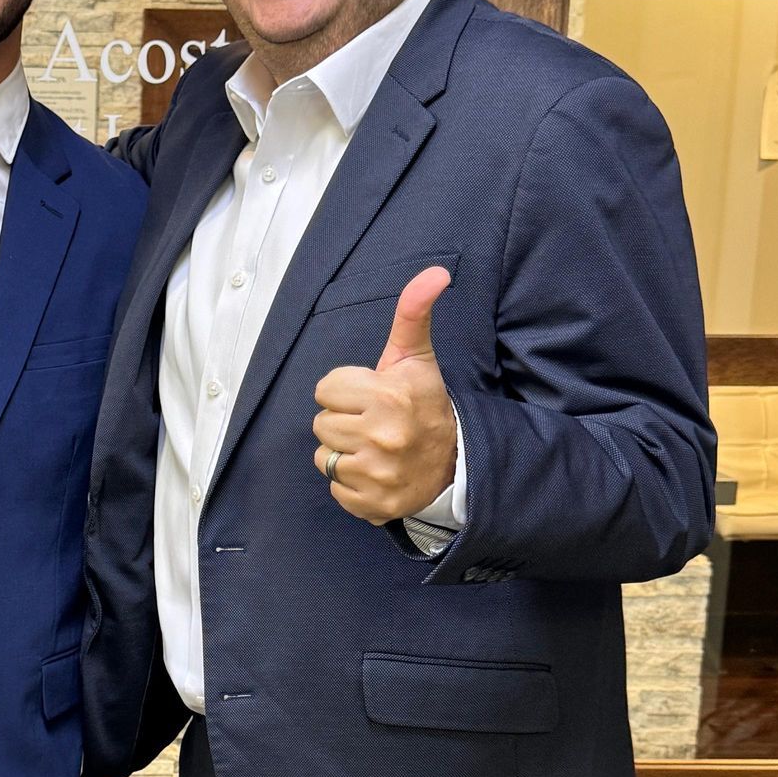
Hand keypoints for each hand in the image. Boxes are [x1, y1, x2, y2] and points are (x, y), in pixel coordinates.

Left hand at [312, 266, 456, 524]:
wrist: (456, 463)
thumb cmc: (425, 403)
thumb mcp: (416, 357)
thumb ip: (414, 312)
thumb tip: (436, 272)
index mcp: (387, 395)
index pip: (325, 389)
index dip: (345, 391)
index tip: (372, 396)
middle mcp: (382, 436)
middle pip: (321, 423)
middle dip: (343, 421)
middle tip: (374, 422)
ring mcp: (378, 474)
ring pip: (324, 456)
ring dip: (344, 452)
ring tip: (374, 447)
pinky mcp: (374, 504)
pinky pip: (335, 489)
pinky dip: (351, 484)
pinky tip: (375, 472)